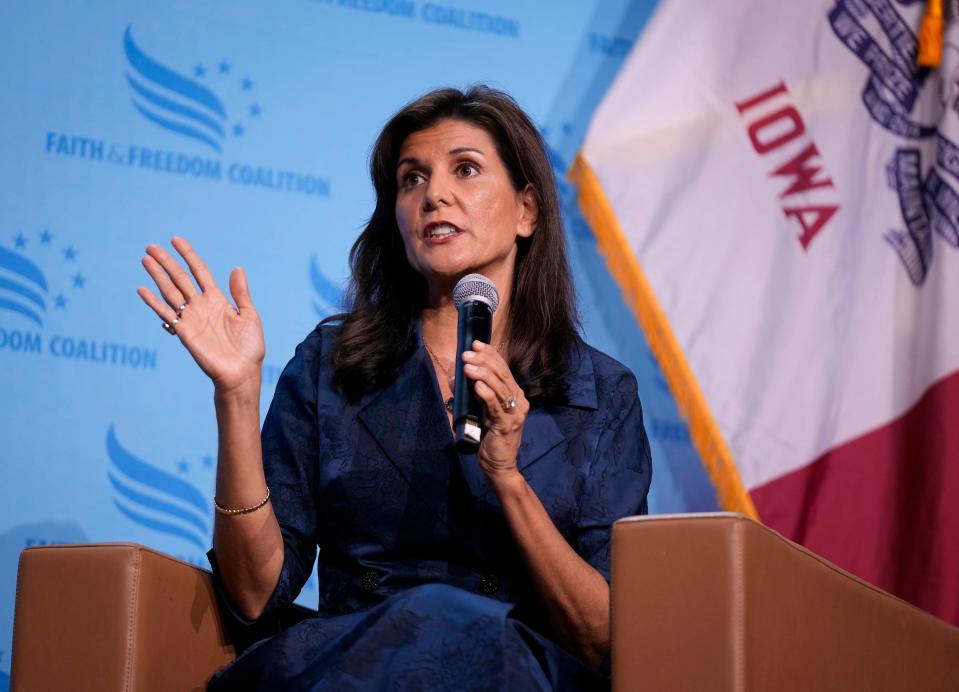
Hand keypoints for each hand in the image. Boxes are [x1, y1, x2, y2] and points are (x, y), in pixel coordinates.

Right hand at [137, 237, 264, 394]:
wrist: (242, 373)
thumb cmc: (249, 347)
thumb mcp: (249, 316)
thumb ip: (241, 293)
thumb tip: (237, 268)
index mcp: (218, 299)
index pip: (199, 271)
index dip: (188, 255)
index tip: (176, 240)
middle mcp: (201, 305)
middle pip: (180, 278)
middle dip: (166, 262)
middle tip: (151, 247)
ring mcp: (191, 317)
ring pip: (170, 291)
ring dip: (157, 275)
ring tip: (145, 259)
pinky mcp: (184, 332)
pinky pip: (166, 314)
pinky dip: (153, 302)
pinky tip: (142, 289)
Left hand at [462, 340, 529, 479]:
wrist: (499, 465)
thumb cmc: (489, 437)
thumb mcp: (481, 411)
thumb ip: (473, 393)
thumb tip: (455, 375)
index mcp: (516, 395)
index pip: (504, 369)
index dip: (491, 354)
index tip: (476, 343)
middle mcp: (519, 402)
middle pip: (502, 375)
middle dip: (483, 362)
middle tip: (466, 354)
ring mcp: (515, 414)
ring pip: (500, 387)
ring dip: (482, 374)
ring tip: (467, 366)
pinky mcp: (507, 426)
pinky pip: (496, 406)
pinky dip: (487, 394)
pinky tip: (477, 385)